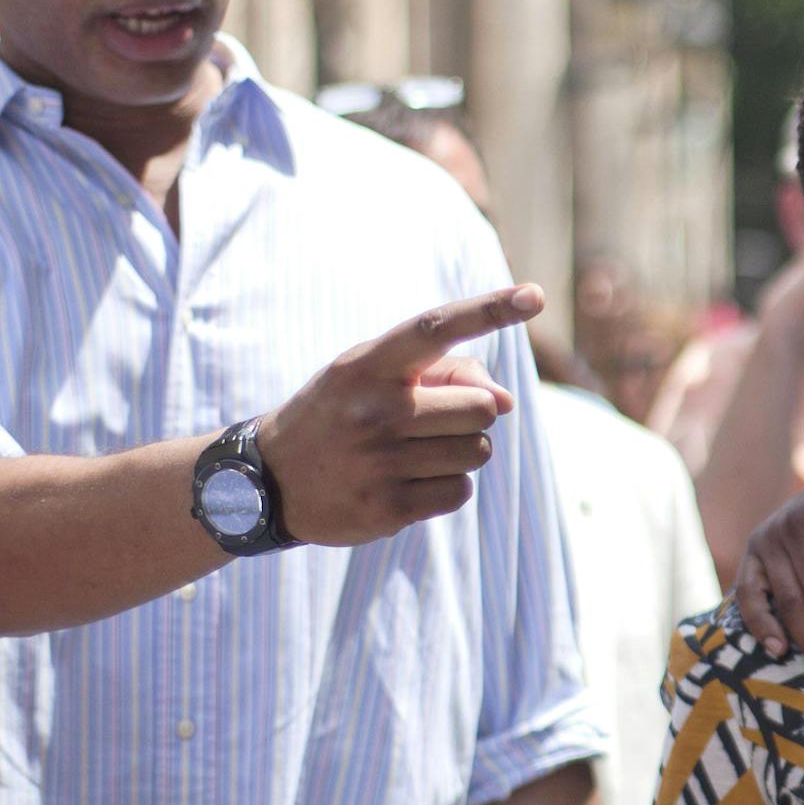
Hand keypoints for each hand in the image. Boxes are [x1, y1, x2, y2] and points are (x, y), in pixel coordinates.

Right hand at [258, 285, 544, 544]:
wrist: (269, 480)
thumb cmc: (343, 413)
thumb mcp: (375, 374)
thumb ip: (447, 372)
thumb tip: (505, 401)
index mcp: (370, 364)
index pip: (438, 327)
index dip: (490, 310)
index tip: (534, 296)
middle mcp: (374, 409)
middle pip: (482, 408)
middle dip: (473, 415)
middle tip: (433, 423)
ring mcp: (379, 461)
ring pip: (478, 451)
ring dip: (460, 453)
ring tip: (411, 453)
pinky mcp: (386, 508)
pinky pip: (460, 492)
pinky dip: (446, 488)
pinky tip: (406, 483)